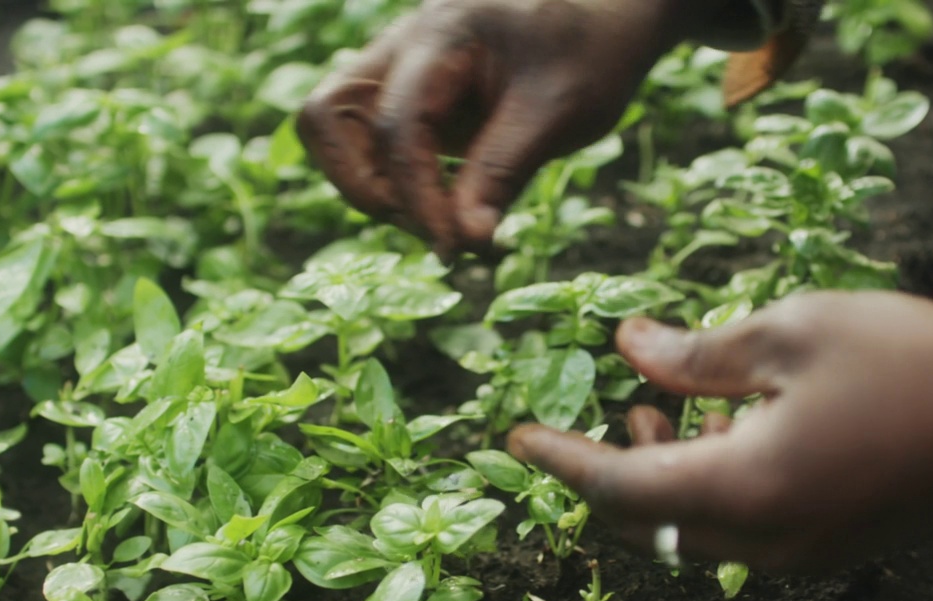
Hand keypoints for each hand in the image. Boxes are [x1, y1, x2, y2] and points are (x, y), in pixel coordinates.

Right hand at [297, 0, 720, 259]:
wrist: (607, 19)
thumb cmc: (590, 53)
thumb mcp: (559, 114)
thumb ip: (502, 175)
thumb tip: (462, 241)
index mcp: (442, 36)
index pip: (397, 125)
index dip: (416, 197)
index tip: (454, 245)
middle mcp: (402, 46)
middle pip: (325, 116)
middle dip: (364, 186)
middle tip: (433, 227)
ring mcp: (398, 69)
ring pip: (334, 130)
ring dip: (372, 186)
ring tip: (440, 221)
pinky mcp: (408, 96)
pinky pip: (368, 140)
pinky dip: (393, 181)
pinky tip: (446, 206)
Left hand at [508, 291, 932, 572]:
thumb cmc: (909, 360)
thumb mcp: (787, 334)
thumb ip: (696, 352)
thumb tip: (627, 346)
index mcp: (743, 491)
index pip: (617, 485)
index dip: (559, 459)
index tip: (512, 438)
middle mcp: (767, 543)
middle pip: (651, 522)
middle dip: (616, 469)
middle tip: (621, 406)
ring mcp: (806, 554)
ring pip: (698, 530)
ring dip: (671, 475)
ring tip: (680, 404)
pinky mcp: (837, 547)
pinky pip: (747, 531)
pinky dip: (719, 486)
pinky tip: (743, 426)